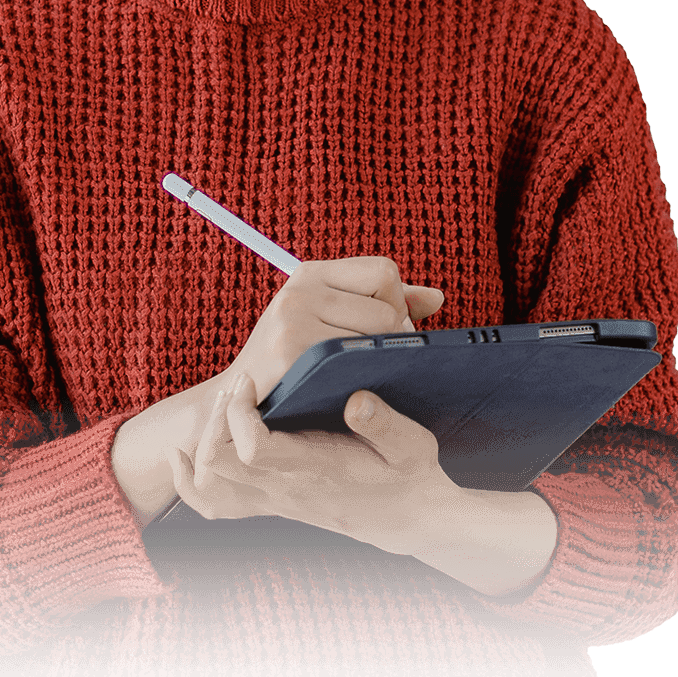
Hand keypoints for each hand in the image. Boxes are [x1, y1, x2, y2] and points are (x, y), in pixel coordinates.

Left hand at [168, 371, 457, 554]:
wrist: (410, 519)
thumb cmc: (409, 473)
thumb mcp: (412, 444)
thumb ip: (385, 423)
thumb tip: (357, 401)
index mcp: (314, 470)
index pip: (252, 449)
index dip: (239, 413)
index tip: (251, 380)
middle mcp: (285, 490)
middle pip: (217, 464)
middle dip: (216, 419)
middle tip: (239, 386)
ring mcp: (273, 501)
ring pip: (208, 485)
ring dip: (201, 443)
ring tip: (224, 406)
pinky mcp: (269, 504)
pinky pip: (214, 505)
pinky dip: (188, 482)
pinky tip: (184, 454)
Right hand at [225, 257, 444, 403]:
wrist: (240, 404)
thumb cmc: (296, 362)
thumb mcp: (331, 319)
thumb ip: (385, 304)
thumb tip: (437, 298)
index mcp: (311, 273)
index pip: (384, 272)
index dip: (395, 302)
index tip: (379, 330)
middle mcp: (300, 290)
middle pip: (388, 307)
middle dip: (392, 338)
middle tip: (370, 363)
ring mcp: (294, 321)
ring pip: (379, 335)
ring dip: (380, 361)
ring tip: (358, 375)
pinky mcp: (293, 353)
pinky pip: (358, 361)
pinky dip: (364, 378)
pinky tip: (349, 388)